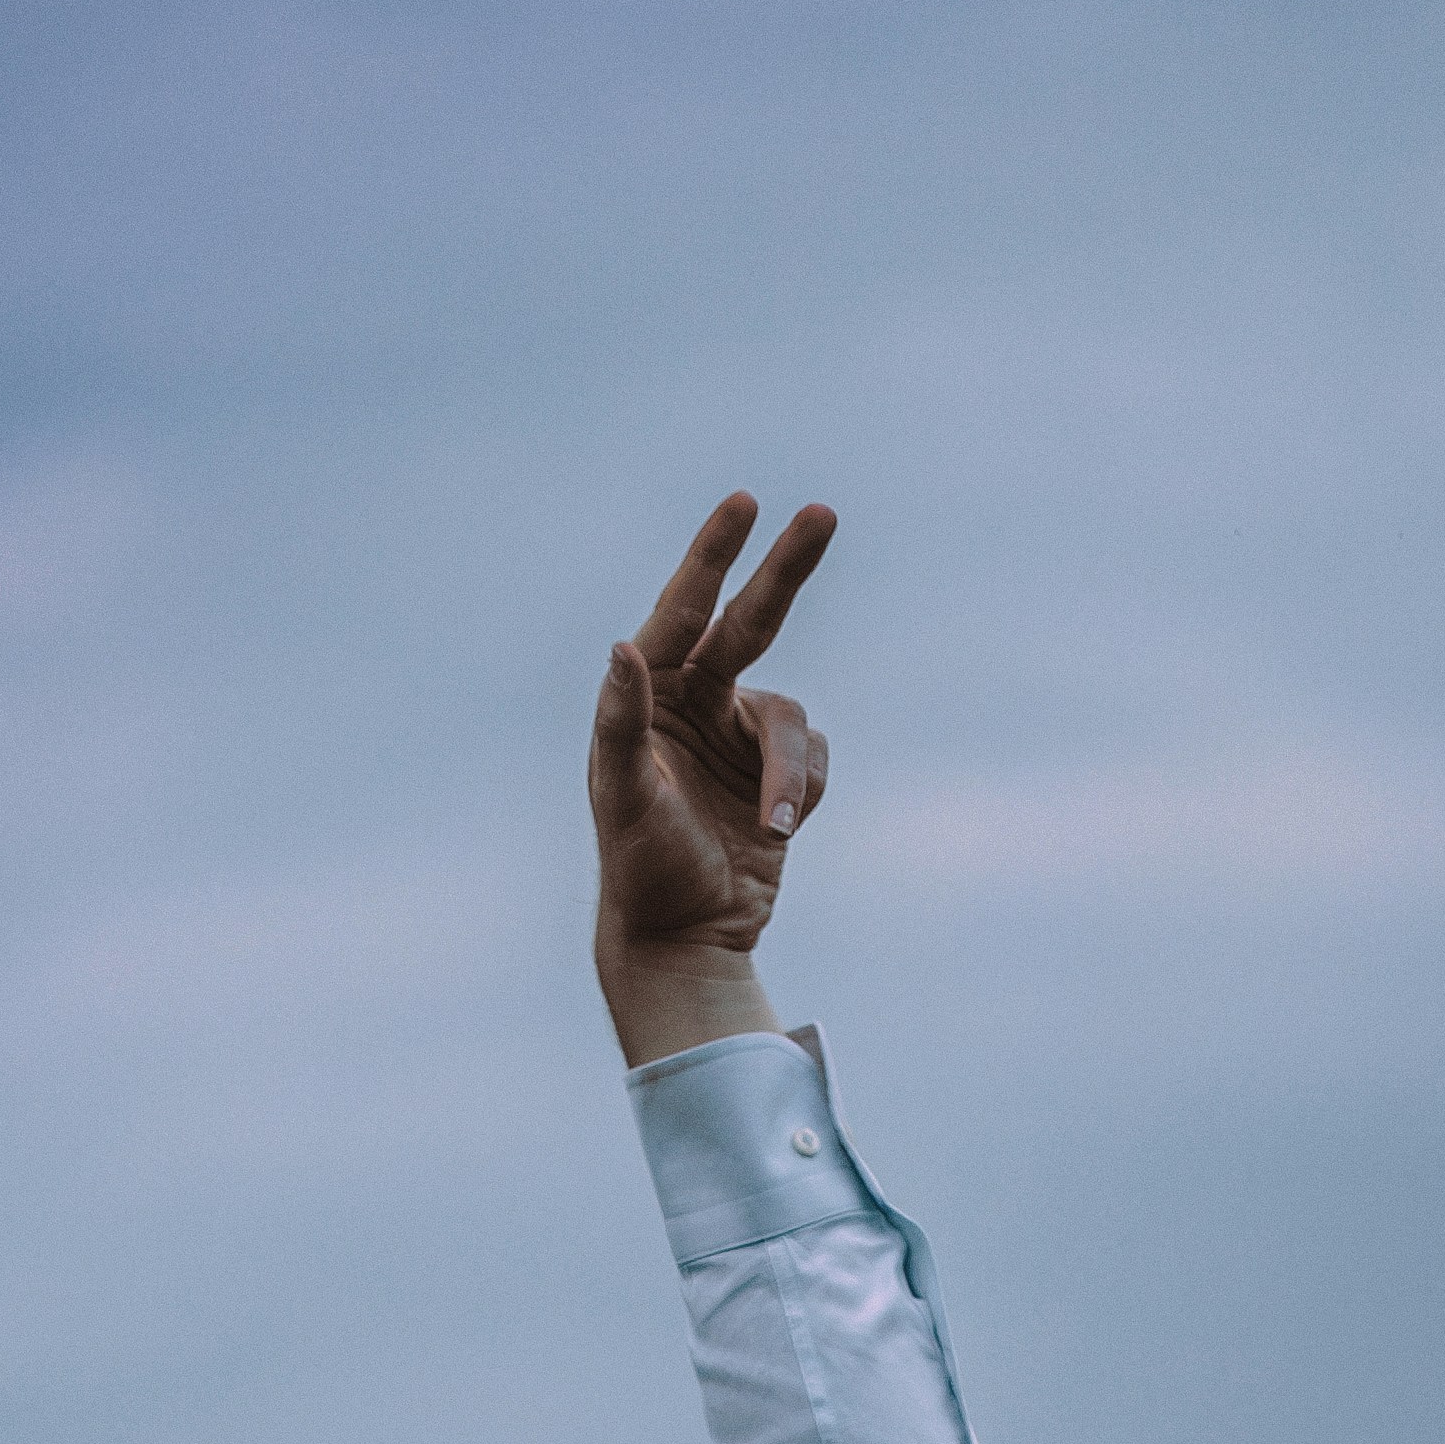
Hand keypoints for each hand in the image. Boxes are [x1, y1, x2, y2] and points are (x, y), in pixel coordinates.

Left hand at [589, 489, 834, 1060]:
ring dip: (790, 771)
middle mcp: (696, 704)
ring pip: (793, 717)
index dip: (712, 555)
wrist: (685, 939)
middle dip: (786, 569)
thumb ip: (622, 722)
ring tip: (777, 825)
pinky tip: (780, 831)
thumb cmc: (640, 869)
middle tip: (822, 513)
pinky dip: (804, 791)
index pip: (683, 611)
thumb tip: (623, 648)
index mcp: (651, 698)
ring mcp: (739, 736)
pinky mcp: (777, 775)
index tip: (743, 504)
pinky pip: (814, 758)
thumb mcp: (624, 798)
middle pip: (751, 621)